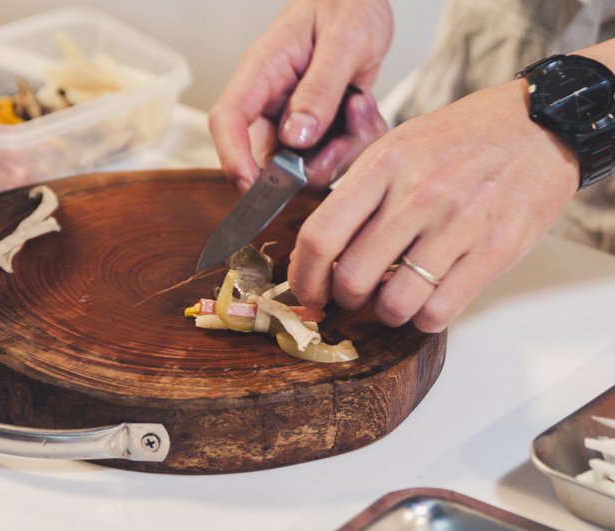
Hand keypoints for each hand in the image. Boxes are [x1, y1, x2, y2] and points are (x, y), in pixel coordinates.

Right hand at [209, 0, 391, 191]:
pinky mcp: (316, 128)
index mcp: (262, 72)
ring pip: (306, 164)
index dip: (232, 157)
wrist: (364, 1)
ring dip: (343, 151)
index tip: (251, 185)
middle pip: (271, 157)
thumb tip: (296, 139)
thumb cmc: (347, 5)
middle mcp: (272, 101)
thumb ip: (321, 89)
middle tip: (346, 143)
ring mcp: (293, 118)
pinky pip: (331, 156)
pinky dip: (356, 144)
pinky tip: (364, 111)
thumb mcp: (343, 40)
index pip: (228, 120)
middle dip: (311, 166)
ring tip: (362, 111)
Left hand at [287, 79, 578, 331]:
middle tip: (351, 296)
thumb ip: (358, 191)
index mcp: (384, 165)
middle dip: (343, 299)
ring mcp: (458, 224)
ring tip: (391, 299)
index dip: (303, 276)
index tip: (306, 290)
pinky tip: (426, 301)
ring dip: (385, 313)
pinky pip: (439, 310)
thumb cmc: (462, 138)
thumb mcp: (398, 144)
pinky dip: (424, 318)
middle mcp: (418, 194)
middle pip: (352, 277)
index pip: (321, 235)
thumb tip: (320, 247)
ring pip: (395, 302)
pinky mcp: (494, 250)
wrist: (539, 124)